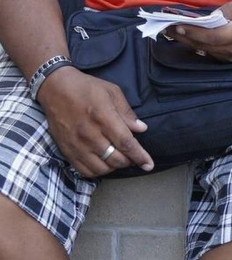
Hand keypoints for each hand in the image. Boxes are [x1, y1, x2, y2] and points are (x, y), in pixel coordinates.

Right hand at [38, 67, 153, 176]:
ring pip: (101, 168)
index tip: (149, 165)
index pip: (125, 143)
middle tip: (132, 156)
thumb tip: (141, 129)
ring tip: (118, 158)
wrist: (55, 89)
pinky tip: (103, 163)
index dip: (139, 156)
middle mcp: (89, 134)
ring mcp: (76, 145)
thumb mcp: (112, 91)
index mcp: (103, 117)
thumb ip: (127, 112)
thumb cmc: (86, 88)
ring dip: (114, 167)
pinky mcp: (66, 150)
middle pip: (115, 158)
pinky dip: (97, 171)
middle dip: (129, 161)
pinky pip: (84, 171)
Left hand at [169, 0, 231, 61]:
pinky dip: (195, 44)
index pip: (214, 36)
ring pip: (205, 51)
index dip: (194, 32)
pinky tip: (184, 36)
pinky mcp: (230, 58)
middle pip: (205, 45)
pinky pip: (209, 52)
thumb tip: (213, 15)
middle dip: (183, 36)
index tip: (177, 25)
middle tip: (164, 26)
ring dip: (186, 41)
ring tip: (169, 30)